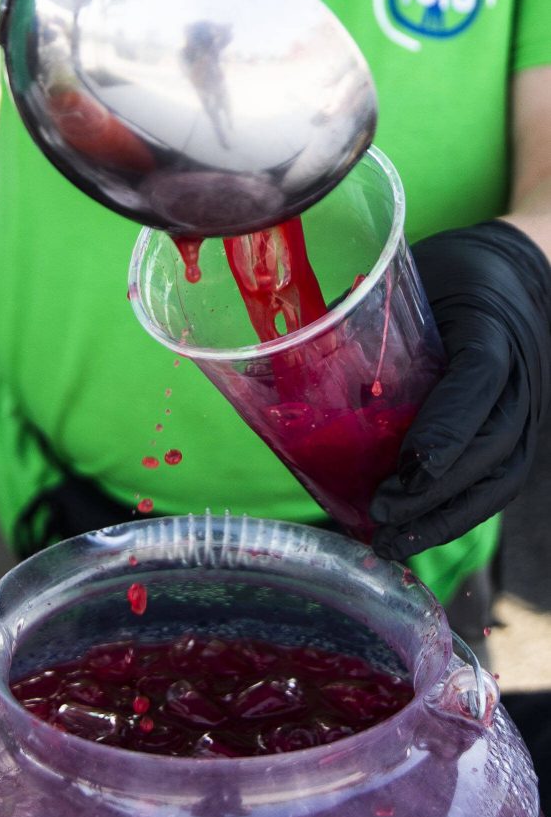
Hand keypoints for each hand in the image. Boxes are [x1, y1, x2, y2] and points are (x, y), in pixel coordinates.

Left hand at [370, 220, 550, 560]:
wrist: (514, 278)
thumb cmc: (453, 276)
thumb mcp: (414, 276)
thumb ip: (366, 313)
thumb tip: (289, 353)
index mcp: (491, 325)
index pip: (480, 379)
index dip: (447, 427)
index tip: (407, 467)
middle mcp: (522, 372)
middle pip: (493, 443)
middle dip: (436, 489)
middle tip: (380, 513)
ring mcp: (527, 408)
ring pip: (501, 475)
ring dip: (446, 516)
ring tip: (393, 541)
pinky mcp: (519, 433)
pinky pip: (498, 482)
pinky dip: (458, 514)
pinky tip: (418, 533)